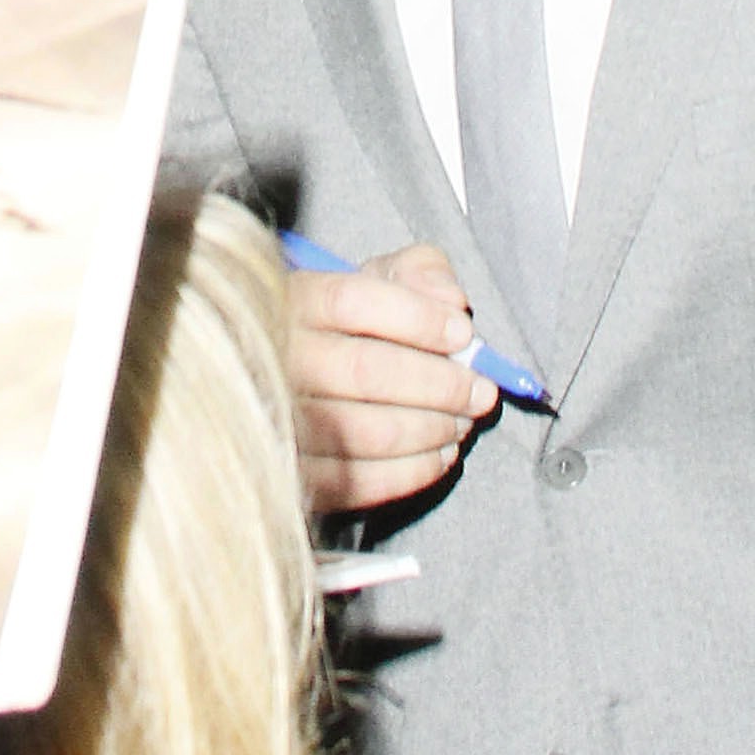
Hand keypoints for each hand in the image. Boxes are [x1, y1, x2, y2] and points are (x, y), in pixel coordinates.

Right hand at [287, 243, 496, 510]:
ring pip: (366, 433)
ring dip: (432, 430)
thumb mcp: (383, 278)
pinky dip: (413, 471)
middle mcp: (274, 359)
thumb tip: (452, 301)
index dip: (418, 319)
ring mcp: (278, 422)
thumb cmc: (355, 324)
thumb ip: (422, 271)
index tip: (464, 334)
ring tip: (463, 422)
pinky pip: (358, 483)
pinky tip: (439, 454)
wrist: (305, 382)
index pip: (351, 302)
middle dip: (441, 385)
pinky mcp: (293, 475)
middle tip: (481, 392)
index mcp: (293, 299)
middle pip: (365, 371)